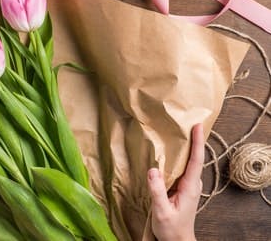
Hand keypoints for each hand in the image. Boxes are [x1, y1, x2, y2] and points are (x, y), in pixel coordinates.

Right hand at [147, 124, 204, 240]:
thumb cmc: (170, 229)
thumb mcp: (161, 211)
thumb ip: (157, 191)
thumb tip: (153, 169)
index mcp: (190, 187)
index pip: (195, 161)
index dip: (197, 142)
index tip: (197, 126)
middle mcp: (192, 184)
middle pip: (194, 158)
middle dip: (193, 139)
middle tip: (188, 121)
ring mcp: (189, 186)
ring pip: (189, 162)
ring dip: (187, 147)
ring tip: (181, 131)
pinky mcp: (183, 188)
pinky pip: (183, 168)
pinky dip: (180, 157)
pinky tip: (173, 152)